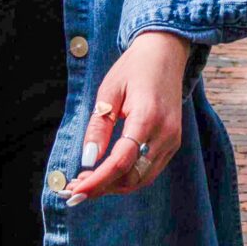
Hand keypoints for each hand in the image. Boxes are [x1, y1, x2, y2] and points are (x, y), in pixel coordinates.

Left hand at [65, 31, 192, 202]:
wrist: (166, 54)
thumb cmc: (134, 69)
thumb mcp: (108, 92)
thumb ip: (99, 127)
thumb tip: (88, 159)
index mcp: (147, 117)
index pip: (120, 161)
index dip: (96, 181)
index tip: (73, 191)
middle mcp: (165, 134)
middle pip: (132, 177)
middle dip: (102, 187)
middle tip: (73, 188)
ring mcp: (173, 141)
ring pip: (141, 179)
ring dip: (113, 186)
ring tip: (86, 183)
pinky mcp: (173, 143)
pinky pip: (149, 171)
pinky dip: (126, 178)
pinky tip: (106, 174)